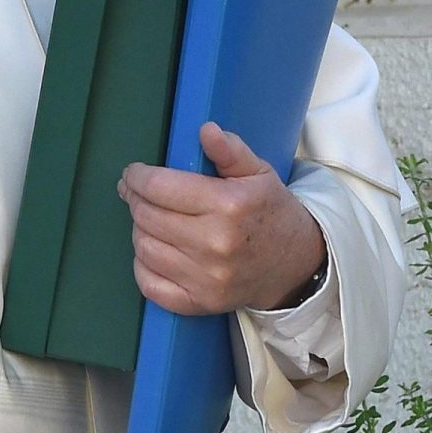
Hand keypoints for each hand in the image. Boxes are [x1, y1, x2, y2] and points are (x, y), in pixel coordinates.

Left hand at [117, 122, 327, 313]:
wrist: (297, 265)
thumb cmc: (271, 212)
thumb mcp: (259, 173)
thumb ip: (230, 151)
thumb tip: (205, 129)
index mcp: (228, 206)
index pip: (159, 187)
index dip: (137, 177)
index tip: (134, 173)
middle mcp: (215, 244)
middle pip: (146, 216)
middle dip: (135, 199)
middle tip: (137, 192)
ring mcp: (207, 278)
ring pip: (144, 247)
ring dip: (139, 229)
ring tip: (150, 218)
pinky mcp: (202, 303)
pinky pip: (150, 285)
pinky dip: (142, 266)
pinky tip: (153, 250)